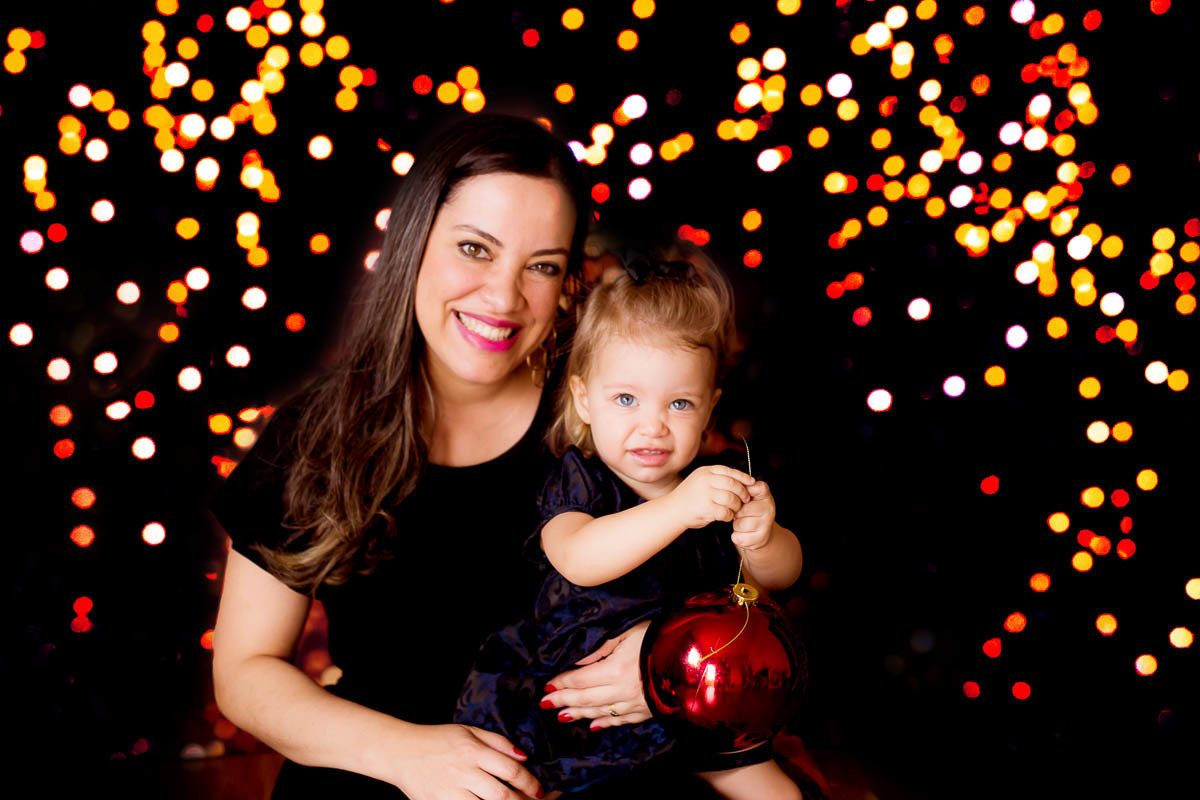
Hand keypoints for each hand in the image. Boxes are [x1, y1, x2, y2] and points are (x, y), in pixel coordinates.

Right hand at [389, 723, 542, 799]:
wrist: (400, 752)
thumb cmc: (437, 740)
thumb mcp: (468, 731)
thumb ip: (498, 742)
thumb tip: (524, 756)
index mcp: (472, 751)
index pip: (510, 769)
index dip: (530, 783)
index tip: (539, 790)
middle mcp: (463, 772)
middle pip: (501, 794)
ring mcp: (450, 791)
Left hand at [541, 620, 651, 730]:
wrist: (696, 657)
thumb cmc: (660, 638)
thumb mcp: (628, 634)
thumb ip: (601, 650)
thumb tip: (579, 664)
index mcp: (615, 670)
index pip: (580, 679)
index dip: (562, 683)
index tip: (547, 685)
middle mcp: (622, 691)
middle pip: (585, 699)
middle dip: (563, 701)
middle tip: (545, 704)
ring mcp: (634, 704)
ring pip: (600, 712)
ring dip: (579, 714)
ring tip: (562, 716)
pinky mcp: (646, 711)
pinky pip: (621, 720)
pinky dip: (605, 723)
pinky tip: (593, 726)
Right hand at [668, 465, 753, 528]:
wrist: (672, 511)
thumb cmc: (689, 497)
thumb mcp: (700, 480)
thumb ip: (716, 478)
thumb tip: (741, 480)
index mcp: (705, 471)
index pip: (729, 471)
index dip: (743, 477)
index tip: (752, 482)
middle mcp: (705, 480)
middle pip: (733, 484)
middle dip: (743, 492)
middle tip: (746, 499)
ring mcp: (705, 494)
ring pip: (731, 498)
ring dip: (737, 505)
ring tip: (735, 509)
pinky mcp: (706, 508)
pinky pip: (725, 512)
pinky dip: (729, 515)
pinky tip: (727, 516)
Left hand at [731, 480, 775, 551]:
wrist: (760, 532)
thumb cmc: (749, 511)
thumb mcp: (748, 496)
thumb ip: (741, 488)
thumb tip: (733, 486)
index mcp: (765, 495)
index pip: (753, 489)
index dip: (742, 494)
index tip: (742, 499)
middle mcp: (769, 508)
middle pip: (743, 510)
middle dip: (737, 513)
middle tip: (740, 514)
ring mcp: (766, 525)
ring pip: (740, 524)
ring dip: (736, 525)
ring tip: (742, 523)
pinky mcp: (760, 539)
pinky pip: (738, 537)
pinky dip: (737, 536)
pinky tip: (744, 533)